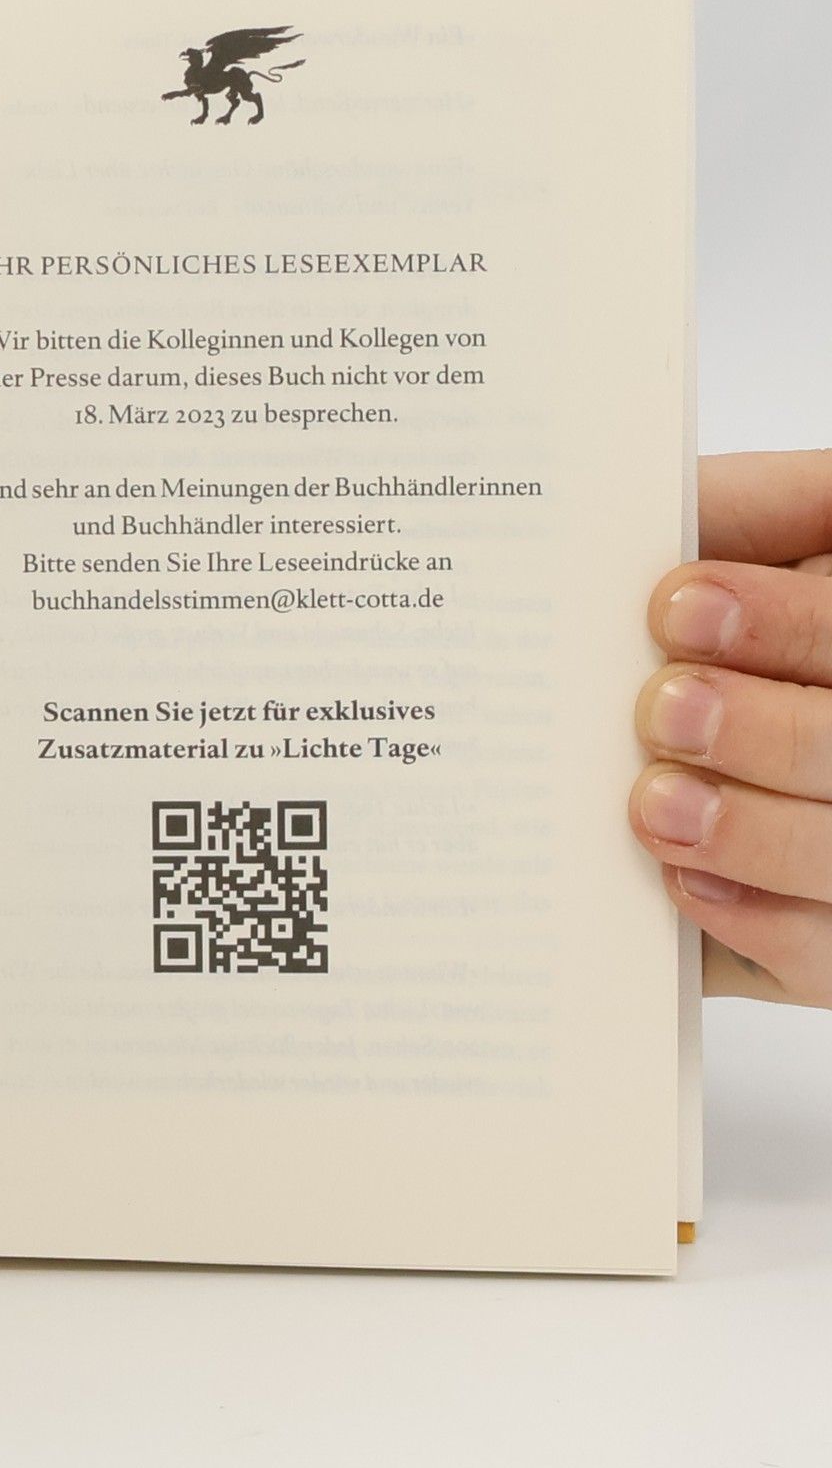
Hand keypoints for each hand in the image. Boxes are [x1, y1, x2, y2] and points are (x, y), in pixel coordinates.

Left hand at [632, 450, 831, 1006]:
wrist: (700, 718)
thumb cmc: (730, 609)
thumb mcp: (749, 536)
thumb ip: (745, 512)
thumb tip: (688, 511)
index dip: (786, 622)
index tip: (674, 605)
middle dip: (766, 729)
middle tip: (662, 709)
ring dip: (755, 832)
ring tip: (653, 802)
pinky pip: (827, 956)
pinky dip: (758, 921)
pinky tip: (685, 884)